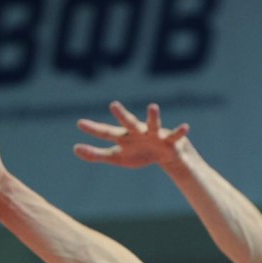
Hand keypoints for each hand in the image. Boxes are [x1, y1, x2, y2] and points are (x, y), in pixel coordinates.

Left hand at [74, 101, 190, 169]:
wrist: (165, 155)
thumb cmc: (138, 153)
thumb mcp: (116, 157)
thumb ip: (96, 154)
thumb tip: (75, 149)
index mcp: (124, 136)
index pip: (106, 133)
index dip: (94, 129)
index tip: (79, 123)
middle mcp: (138, 131)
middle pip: (128, 123)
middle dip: (122, 115)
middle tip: (114, 105)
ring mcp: (154, 134)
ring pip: (153, 124)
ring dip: (153, 116)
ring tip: (153, 106)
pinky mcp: (169, 140)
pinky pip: (175, 135)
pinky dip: (180, 131)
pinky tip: (186, 126)